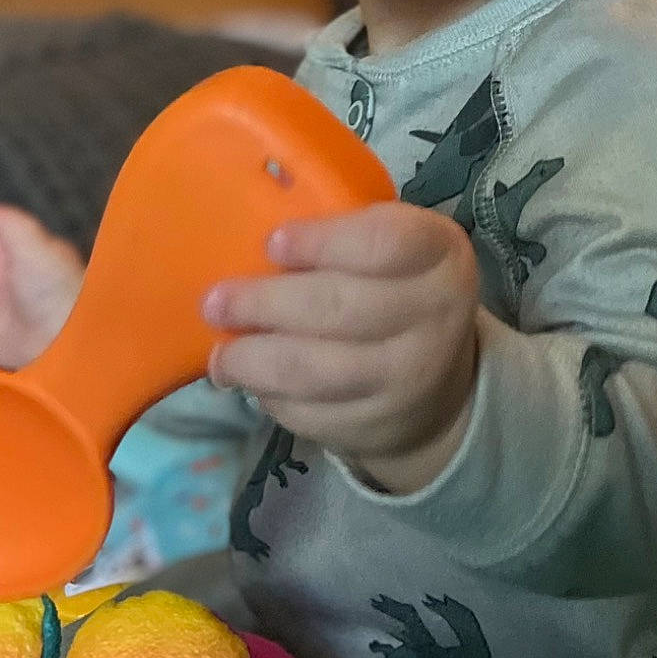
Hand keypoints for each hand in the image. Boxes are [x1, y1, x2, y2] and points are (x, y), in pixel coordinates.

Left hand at [202, 200, 478, 495]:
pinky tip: (253, 383)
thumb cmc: (396, 289)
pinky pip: (310, 413)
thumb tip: (244, 232)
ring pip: (315, 370)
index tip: (272, 244)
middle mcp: (436, 315)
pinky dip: (271, 397)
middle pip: (338, 308)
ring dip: (254, 361)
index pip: (385, 243)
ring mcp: (411, 378)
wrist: (441, 383)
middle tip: (215, 303)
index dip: (322, 242)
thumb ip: (342, 234)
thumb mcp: (392, 247)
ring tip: (221, 356)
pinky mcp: (380, 425)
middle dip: (265, 304)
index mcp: (438, 252)